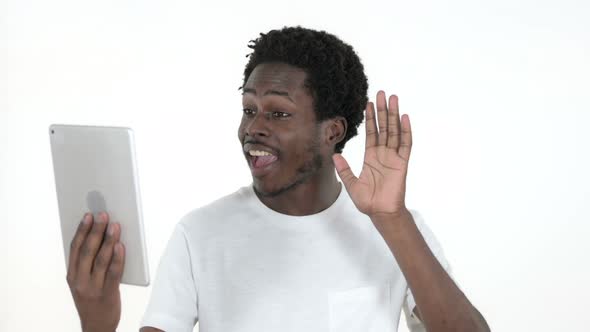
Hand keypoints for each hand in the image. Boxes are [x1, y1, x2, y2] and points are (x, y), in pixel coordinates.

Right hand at [66, 212, 124, 331]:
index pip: (75, 248)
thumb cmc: (92, 298)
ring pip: (100, 259)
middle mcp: (79, 280)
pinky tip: (121, 246)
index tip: (88, 215)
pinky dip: (117, 258)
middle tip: (103, 214)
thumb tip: (100, 234)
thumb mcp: (83, 280)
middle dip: (95, 230)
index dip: (81, 230)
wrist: (97, 326)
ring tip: (115, 225)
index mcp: (71, 274)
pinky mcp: (107, 293)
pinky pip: (113, 272)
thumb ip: (88, 262)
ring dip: (108, 240)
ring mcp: (92, 287)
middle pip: (87, 250)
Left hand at [333, 91, 411, 218]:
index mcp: (371, 156)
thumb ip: (344, 169)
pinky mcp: (402, 163)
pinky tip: (405, 118)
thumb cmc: (368, 201)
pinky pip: (405, 144)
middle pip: (384, 127)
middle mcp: (383, 153)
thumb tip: (334, 156)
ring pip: (394, 131)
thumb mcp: (351, 184)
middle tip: (382, 93)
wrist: (381, 212)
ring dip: (394, 115)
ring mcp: (394, 157)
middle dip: (382, 110)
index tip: (369, 103)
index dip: (371, 118)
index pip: (371, 132)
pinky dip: (406, 131)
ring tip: (394, 98)